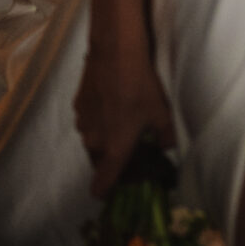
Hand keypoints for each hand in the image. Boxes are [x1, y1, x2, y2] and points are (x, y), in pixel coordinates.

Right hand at [75, 49, 175, 196]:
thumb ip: (165, 137)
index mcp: (114, 150)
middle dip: (111, 162)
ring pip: (92, 142)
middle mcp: (94, 142)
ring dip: (104, 140)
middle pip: (98, 164)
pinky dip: (97, 121)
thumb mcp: (161, 114)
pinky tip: (112, 104)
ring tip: (122, 122)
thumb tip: (167, 148)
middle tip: (129, 150)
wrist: (115, 53)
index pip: (100, 186)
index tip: (116, 190)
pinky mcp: (77, 106)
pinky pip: (87, 122)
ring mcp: (82, 123)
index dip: (107, 192)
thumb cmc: (140, 87)